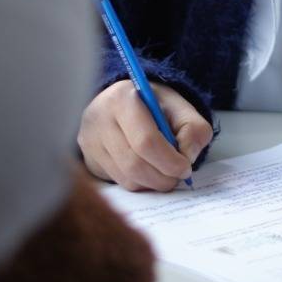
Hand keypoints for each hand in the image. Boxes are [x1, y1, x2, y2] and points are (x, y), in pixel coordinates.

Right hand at [78, 80, 212, 191]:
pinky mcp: (88, 159)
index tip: (185, 168)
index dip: (169, 161)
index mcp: (122, 98)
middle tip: (178, 176)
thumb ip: (194, 130)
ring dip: (152, 182)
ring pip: (126, 178)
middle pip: (134, 164)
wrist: (128, 104)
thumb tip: (186, 158)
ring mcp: (89, 140)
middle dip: (162, 177)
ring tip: (164, 172)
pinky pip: (118, 182)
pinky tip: (147, 170)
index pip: (145, 140)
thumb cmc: (156, 107)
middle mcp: (98, 118)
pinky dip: (139, 182)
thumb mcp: (182, 109)